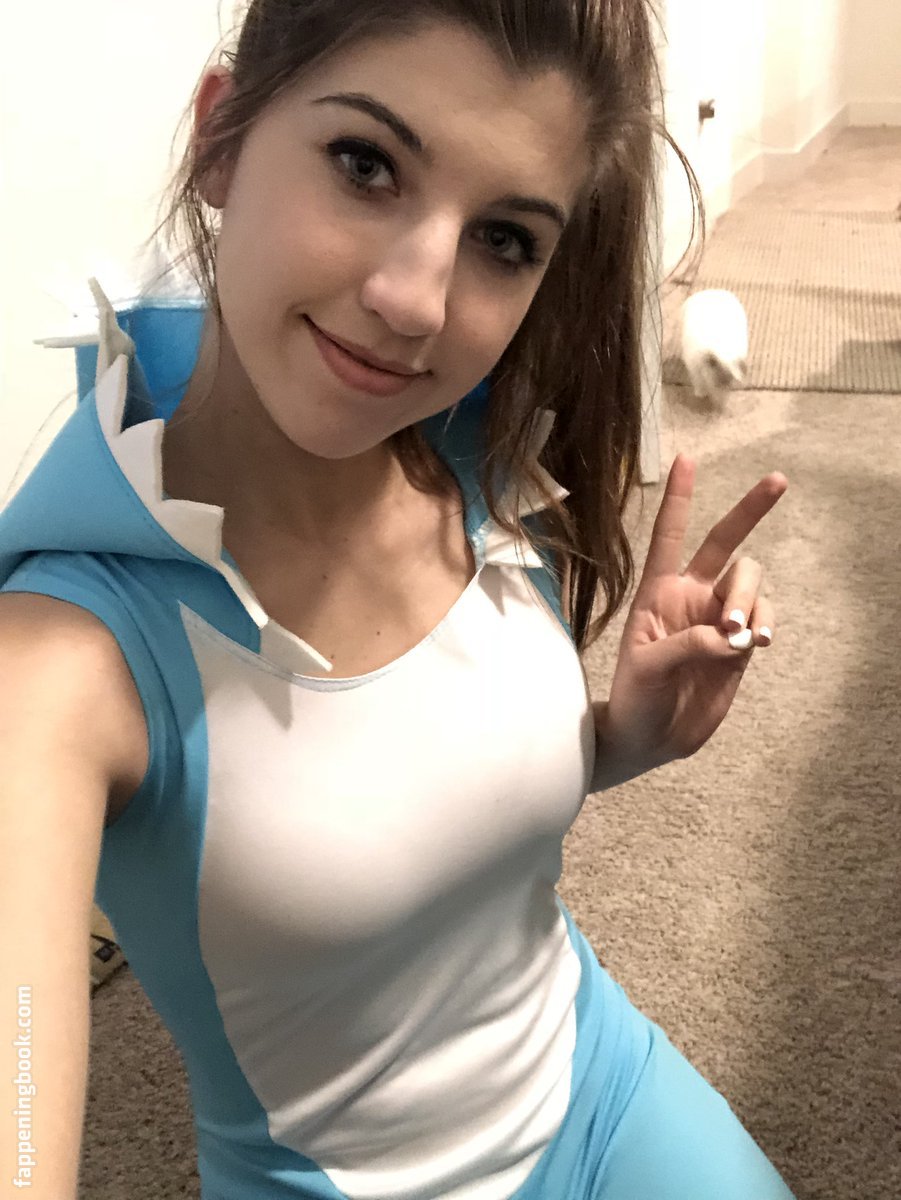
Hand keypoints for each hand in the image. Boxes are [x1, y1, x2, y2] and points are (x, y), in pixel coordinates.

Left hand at [592, 454, 787, 788]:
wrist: (651, 738)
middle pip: (726, 541)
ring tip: (744, 634)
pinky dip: (766, 622)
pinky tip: (757, 641)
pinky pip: (764, 617)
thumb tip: (732, 635)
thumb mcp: (647, 669)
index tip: (687, 458)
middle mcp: (691, 596)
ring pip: (751, 581)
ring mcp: (719, 618)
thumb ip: (687, 646)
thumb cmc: (636, 699)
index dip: (679, 499)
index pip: (669, 537)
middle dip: (751, 507)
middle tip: (778, 481)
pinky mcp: (740, 643)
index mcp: (656, 592)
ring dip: (753, 597)